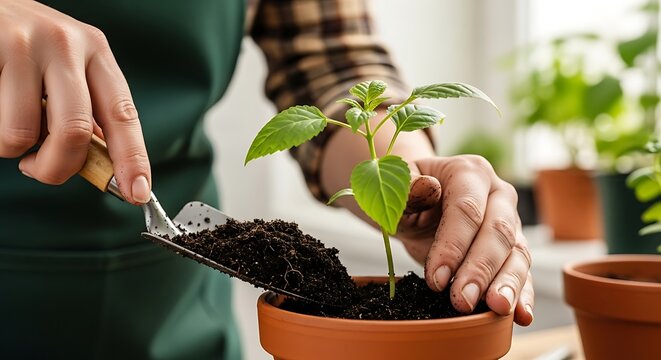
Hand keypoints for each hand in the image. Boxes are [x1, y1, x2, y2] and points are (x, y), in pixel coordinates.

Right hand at [0, 0, 149, 203]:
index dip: (133, 158)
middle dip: (59, 167)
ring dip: (13, 149)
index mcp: (97, 52)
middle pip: (76, 130)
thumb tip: (107, 168)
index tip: (138, 192)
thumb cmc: (24, 50)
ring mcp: (26, 43)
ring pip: (24, 132)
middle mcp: (68, 44)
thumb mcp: (66, 71)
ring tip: (9, 129)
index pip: (123, 114)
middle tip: (39, 169)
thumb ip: (86, 112)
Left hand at [399, 155, 533, 325]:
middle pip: (498, 232)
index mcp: (469, 172)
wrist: (416, 203)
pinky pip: (522, 271)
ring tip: (498, 309)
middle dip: (480, 269)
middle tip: (462, 300)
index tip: (435, 278)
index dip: (453, 245)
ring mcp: (510, 220)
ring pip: (517, 253)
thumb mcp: (396, 188)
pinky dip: (524, 294)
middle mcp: (497, 193)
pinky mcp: (512, 248)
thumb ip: (408, 189)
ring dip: (508, 284)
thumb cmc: (405, 194)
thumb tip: (426, 188)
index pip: (467, 209)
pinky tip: (522, 316)